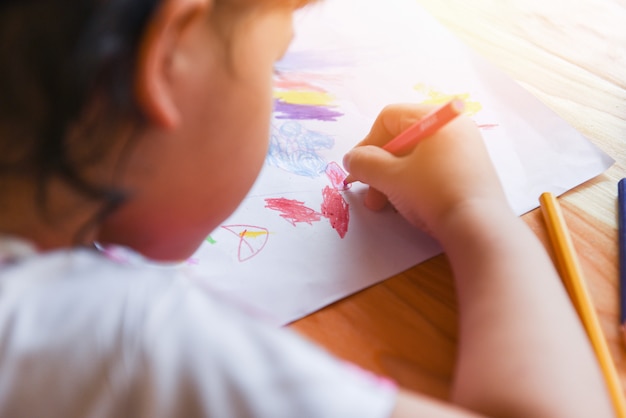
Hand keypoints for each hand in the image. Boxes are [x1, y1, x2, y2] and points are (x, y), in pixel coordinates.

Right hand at [343, 103, 508, 239]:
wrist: (479, 228)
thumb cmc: (433, 193)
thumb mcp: (391, 177)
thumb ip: (365, 163)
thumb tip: (352, 159)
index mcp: (436, 118)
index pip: (389, 118)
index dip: (367, 143)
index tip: (357, 168)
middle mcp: (453, 126)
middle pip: (402, 139)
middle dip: (379, 168)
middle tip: (369, 194)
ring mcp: (465, 149)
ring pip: (416, 157)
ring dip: (392, 180)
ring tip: (384, 206)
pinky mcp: (471, 171)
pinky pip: (433, 168)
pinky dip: (414, 183)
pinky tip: (407, 206)